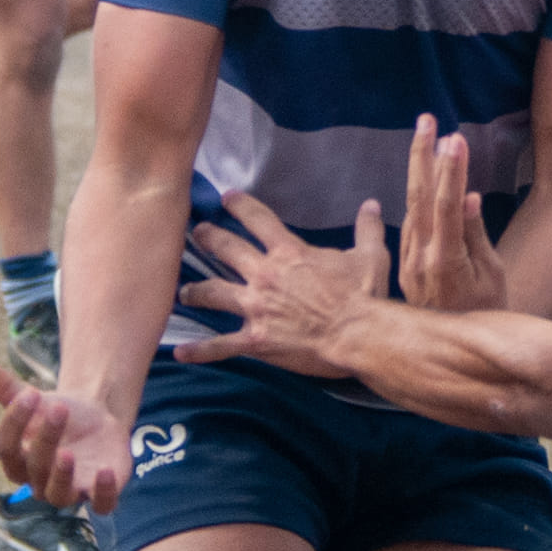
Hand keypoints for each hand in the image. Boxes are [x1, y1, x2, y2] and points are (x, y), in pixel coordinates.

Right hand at [0, 360, 131, 512]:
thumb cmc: (57, 414)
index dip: (14, 423)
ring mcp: (70, 490)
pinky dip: (102, 493)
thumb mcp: (32, 399)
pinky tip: (106, 471)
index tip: (31, 394)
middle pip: (35, 467)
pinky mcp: (99, 493)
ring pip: (59, 494)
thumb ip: (3, 387)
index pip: (5, 449)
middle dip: (45, 438)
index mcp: (17, 460)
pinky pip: (100, 505)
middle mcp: (39, 482)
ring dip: (62, 475)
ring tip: (67, 453)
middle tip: (58, 408)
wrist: (97, 421)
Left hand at [176, 192, 389, 373]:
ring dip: (196, 291)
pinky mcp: (256, 339)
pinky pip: (221, 345)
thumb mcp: (370, 256)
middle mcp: (265, 275)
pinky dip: (200, 351)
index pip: (257, 220)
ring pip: (214, 293)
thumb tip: (371, 205)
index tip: (226, 197)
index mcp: (289, 253)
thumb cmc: (363, 296)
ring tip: (185, 291)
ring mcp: (256, 308)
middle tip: (196, 233)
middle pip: (227, 249)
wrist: (357, 335)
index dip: (240, 206)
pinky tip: (180, 353)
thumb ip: (367, 229)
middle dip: (209, 238)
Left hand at [399, 115, 506, 310]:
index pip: (447, 205)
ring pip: (411, 206)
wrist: (455, 352)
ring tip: (425, 136)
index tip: (455, 138)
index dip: (450, 170)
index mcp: (445, 260)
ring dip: (419, 170)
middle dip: (424, 156)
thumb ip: (476, 236)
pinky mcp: (407, 265)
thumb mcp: (491, 277)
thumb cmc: (486, 315)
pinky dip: (416, 195)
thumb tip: (469, 197)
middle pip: (419, 197)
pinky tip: (420, 174)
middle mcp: (420, 258)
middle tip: (427, 121)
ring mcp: (410, 261)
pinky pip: (410, 222)